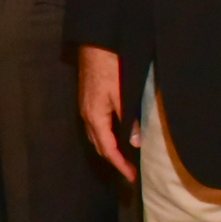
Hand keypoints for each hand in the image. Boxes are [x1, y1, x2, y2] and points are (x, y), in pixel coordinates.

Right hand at [78, 44, 137, 182]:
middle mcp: (86, 115)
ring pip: (96, 136)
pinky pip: (96, 126)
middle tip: (130, 170)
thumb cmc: (109, 67)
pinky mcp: (89, 100)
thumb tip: (135, 143)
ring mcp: (86, 107)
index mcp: (94, 117)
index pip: (107, 149)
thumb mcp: (123, 94)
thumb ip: (129, 119)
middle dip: (113, 160)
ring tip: (125, 156)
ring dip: (109, 148)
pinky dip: (106, 136)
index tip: (132, 177)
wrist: (95, 44)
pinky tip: (116, 134)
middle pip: (99, 145)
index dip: (120, 165)